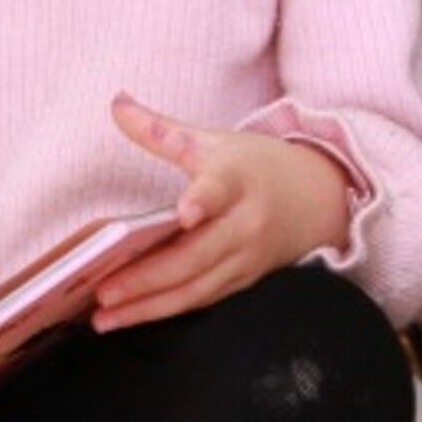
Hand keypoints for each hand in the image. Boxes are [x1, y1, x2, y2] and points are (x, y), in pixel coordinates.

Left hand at [96, 93, 353, 327]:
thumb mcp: (214, 141)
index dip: (203, 200)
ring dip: (149, 307)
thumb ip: (162, 130)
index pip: (220, 189)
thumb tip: (117, 104)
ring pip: (195, 289)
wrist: (318, 197)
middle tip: (104, 292)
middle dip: (148, 278)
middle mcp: (245, 224)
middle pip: (195, 256)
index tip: (185, 212)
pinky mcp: (243, 280)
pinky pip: (201, 300)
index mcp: (236, 180)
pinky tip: (131, 316)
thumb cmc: (257, 166)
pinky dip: (165, 310)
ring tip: (105, 318)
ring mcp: (246, 258)